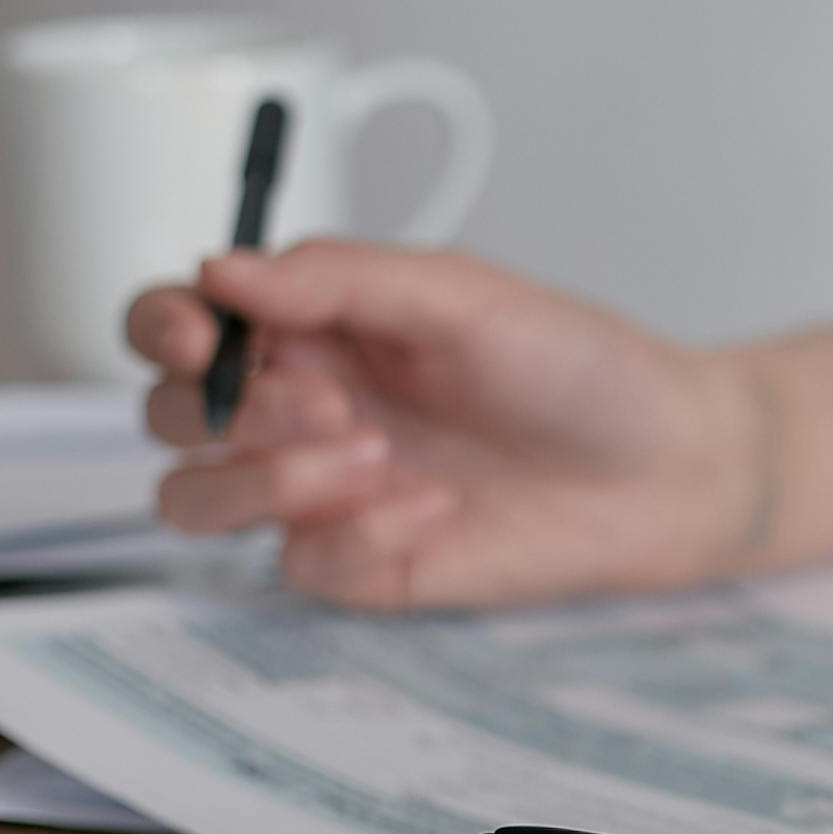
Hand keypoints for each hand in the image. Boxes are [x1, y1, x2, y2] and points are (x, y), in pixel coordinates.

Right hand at [130, 241, 770, 608]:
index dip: (161, 327)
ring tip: (372, 452)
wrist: (671, 467)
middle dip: (228, 409)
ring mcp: (321, 493)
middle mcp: (298, 407)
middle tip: (334, 402)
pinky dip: (357, 535)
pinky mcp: (363, 565)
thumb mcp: (462, 296)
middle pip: (166, 415)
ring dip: (262, 479)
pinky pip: (300, 565)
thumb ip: (339, 277)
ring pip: (196, 499)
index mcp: (310, 326)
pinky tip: (437, 510)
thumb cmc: (579, 369)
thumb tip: (222, 268)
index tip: (198, 333)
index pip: (175, 324)